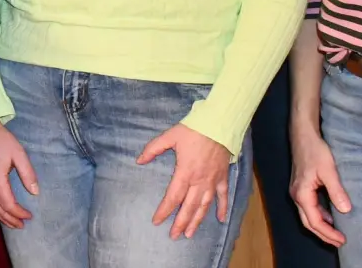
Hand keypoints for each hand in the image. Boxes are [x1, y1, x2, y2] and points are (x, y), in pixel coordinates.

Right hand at [0, 121, 36, 228]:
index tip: (30, 216)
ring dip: (0, 217)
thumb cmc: (1, 140)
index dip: (19, 213)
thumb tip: (35, 192)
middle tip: (22, 226)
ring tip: (11, 223)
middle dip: (10, 220)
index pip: (8, 204)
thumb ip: (27, 174)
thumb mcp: (19, 154)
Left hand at [137, 123, 229, 239]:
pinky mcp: (222, 177)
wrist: (218, 125)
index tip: (157, 221)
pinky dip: (222, 208)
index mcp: (185, 172)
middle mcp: (199, 181)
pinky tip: (221, 220)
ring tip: (190, 233)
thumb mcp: (169, 137)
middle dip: (180, 222)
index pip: (173, 197)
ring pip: (204, 206)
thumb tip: (139, 160)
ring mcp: (212, 181)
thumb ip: (153, 149)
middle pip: (189, 207)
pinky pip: (223, 196)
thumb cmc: (193, 130)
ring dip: (197, 220)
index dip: (165, 210)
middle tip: (174, 236)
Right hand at [289, 129, 349, 246]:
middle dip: (324, 235)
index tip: (343, 239)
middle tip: (341, 242)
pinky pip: (309, 207)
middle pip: (308, 223)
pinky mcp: (301, 187)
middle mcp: (297, 195)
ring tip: (336, 233)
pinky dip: (319, 216)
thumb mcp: (329, 171)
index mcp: (302, 194)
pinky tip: (331, 216)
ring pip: (307, 216)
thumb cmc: (315, 151)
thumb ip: (336, 191)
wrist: (303, 135)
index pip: (315, 221)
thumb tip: (346, 211)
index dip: (329, 233)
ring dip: (321, 226)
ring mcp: (297, 191)